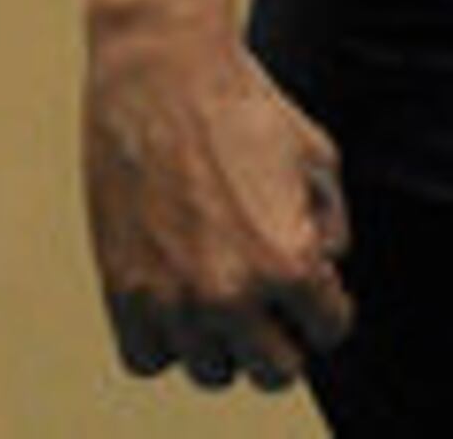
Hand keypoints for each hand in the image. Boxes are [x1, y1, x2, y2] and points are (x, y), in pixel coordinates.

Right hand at [85, 9, 351, 390]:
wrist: (163, 80)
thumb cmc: (247, 113)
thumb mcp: (320, 163)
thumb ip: (330, 226)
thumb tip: (326, 268)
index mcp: (291, 261)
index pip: (329, 330)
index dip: (329, 308)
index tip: (319, 290)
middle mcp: (231, 293)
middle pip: (274, 371)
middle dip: (286, 340)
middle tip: (278, 307)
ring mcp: (172, 299)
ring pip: (211, 372)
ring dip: (227, 345)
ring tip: (229, 304)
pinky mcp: (122, 292)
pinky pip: (149, 358)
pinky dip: (168, 342)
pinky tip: (182, 305)